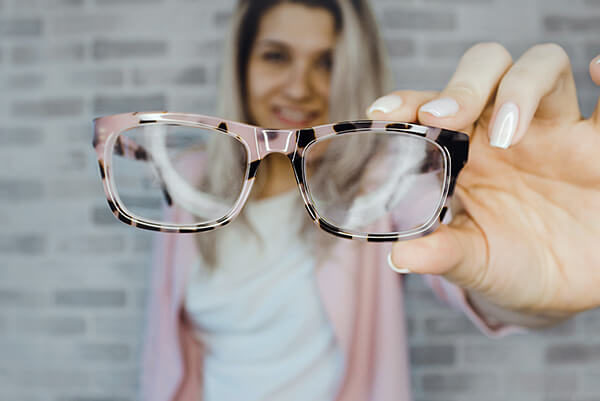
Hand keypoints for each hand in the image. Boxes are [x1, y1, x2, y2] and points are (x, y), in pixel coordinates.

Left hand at [367, 43, 599, 318]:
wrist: (563, 289)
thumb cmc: (508, 265)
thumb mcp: (472, 262)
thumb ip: (441, 253)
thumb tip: (398, 257)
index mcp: (464, 152)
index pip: (432, 108)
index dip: (408, 101)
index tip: (382, 113)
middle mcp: (505, 130)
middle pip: (484, 70)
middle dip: (462, 85)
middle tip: (443, 119)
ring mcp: (555, 130)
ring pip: (542, 67)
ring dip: (520, 87)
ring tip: (507, 132)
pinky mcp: (598, 145)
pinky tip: (598, 71)